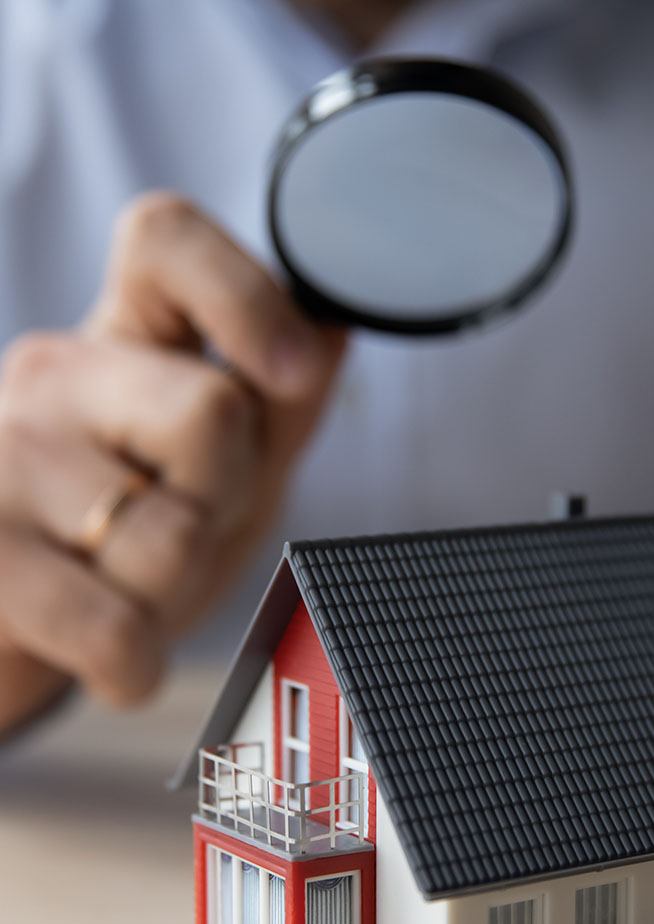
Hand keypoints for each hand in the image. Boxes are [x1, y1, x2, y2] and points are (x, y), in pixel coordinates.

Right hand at [0, 192, 346, 729]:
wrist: (7, 628)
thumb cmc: (122, 542)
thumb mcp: (215, 471)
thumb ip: (275, 408)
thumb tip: (331, 330)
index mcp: (117, 338)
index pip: (163, 238)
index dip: (243, 291)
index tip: (290, 370)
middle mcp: (52, 377)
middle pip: (210, 413)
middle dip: (228, 498)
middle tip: (181, 526)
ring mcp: (4, 460)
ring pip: (170, 537)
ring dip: (175, 595)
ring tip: (127, 590)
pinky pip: (112, 628)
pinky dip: (137, 666)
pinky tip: (117, 659)